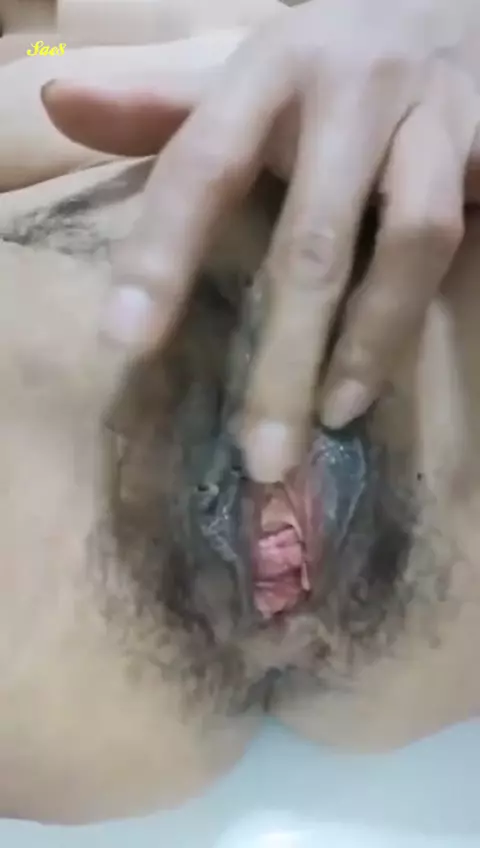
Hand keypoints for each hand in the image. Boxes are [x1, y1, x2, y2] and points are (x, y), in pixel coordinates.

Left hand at [43, 0, 479, 482]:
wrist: (449, 1)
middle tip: (263, 455)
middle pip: (315, 239)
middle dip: (286, 354)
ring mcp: (433, 119)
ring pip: (411, 241)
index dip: (163, 256)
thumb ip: (157, 100)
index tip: (127, 344)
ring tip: (333, 416)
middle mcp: (353, 89)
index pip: (203, 164)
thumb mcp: (242, 65)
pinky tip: (379, 371)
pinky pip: (457, 243)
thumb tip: (57, 104)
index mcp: (272, 65)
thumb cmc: (326, 55)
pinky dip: (417, 314)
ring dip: (371, 340)